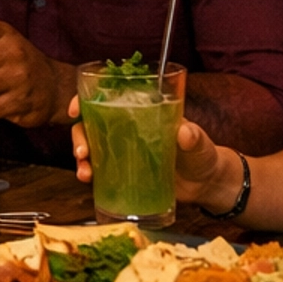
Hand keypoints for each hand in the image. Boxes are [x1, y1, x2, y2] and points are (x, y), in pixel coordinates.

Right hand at [68, 99, 231, 206]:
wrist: (206, 185)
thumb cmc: (203, 155)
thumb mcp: (200, 143)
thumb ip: (194, 137)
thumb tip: (185, 133)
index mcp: (142, 110)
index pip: (107, 97)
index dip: (85, 99)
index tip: (75, 109)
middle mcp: (128, 126)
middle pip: (91, 122)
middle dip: (79, 135)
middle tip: (82, 153)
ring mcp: (124, 150)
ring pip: (91, 146)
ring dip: (81, 157)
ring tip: (85, 173)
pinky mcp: (124, 172)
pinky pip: (100, 169)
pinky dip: (90, 173)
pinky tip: (88, 181)